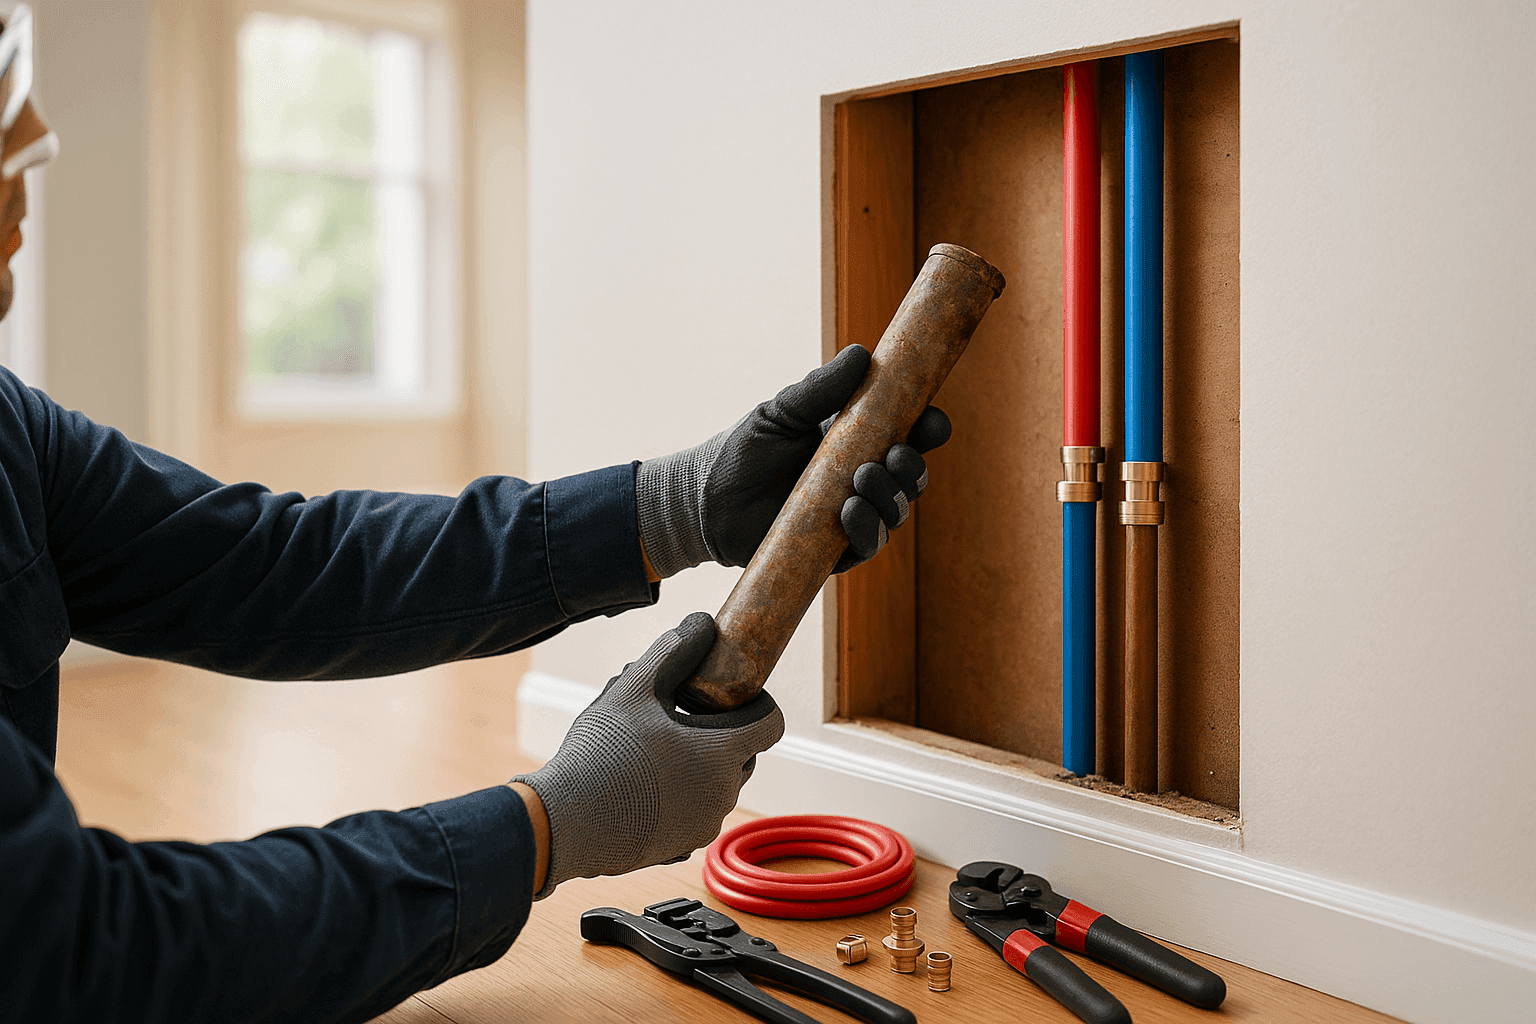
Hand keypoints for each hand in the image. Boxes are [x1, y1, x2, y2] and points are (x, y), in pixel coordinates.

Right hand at [511, 612, 783, 897]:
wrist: (565, 823)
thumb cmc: (601, 753)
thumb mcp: (634, 686)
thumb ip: (674, 650)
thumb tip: (701, 623)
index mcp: (723, 752)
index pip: (771, 721)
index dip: (754, 701)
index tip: (724, 694)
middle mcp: (725, 793)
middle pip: (742, 752)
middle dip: (717, 732)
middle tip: (673, 717)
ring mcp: (704, 825)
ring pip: (715, 783)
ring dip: (694, 763)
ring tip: (647, 749)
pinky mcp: (682, 849)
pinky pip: (693, 813)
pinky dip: (678, 797)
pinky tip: (638, 785)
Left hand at [635, 344, 950, 577]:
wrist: (707, 500)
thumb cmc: (746, 450)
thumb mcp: (781, 413)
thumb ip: (819, 389)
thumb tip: (860, 354)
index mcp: (858, 442)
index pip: (909, 435)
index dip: (928, 429)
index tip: (931, 421)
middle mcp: (861, 480)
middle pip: (911, 477)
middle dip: (912, 467)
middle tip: (892, 455)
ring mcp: (852, 516)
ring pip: (895, 513)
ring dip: (889, 497)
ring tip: (861, 480)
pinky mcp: (835, 550)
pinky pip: (867, 545)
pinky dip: (866, 529)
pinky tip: (849, 511)